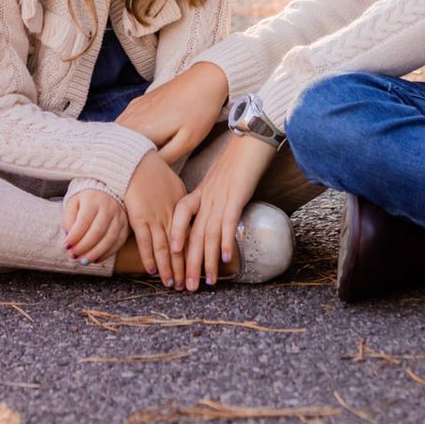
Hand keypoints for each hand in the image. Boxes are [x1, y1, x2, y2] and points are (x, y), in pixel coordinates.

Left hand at [61, 188, 125, 265]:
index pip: (84, 221)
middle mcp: (109, 207)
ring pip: (109, 239)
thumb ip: (68, 218)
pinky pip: (118, 242)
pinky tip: (96, 258)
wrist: (105, 193)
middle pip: (98, 231)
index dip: (75, 236)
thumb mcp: (73, 203)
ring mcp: (119, 216)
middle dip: (84, 247)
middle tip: (73, 255)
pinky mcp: (125, 225)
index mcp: (93, 199)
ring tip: (83, 260)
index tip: (66, 246)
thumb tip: (69, 236)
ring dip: (95, 253)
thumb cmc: (86, 200)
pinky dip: (107, 253)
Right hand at [117, 62, 229, 166]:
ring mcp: (134, 107)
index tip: (130, 180)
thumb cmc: (200, 112)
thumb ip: (164, 159)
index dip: (123, 169)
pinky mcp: (138, 102)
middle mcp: (133, 117)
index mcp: (143, 129)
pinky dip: (123, 134)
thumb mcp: (187, 141)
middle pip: (115, 144)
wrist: (205, 79)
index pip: (120, 155)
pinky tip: (134, 143)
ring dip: (119, 146)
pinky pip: (123, 122)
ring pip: (117, 133)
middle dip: (118, 159)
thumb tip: (148, 171)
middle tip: (128, 173)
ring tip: (129, 160)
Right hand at [122, 150, 186, 286]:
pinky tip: (153, 271)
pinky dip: (149, 257)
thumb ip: (182, 204)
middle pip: (180, 247)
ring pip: (164, 249)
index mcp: (182, 208)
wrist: (136, 162)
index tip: (199, 269)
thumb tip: (188, 215)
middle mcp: (170, 216)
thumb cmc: (155, 172)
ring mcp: (154, 218)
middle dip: (184, 268)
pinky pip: (145, 242)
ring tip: (173, 284)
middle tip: (189, 286)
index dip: (195, 254)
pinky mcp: (139, 218)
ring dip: (168, 268)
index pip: (191, 237)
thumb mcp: (175, 187)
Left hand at [168, 130, 274, 290]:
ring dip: (206, 261)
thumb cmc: (238, 158)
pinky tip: (223, 259)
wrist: (252, 136)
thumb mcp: (220, 179)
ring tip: (206, 282)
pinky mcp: (236, 196)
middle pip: (192, 234)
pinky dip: (224, 242)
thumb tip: (214, 218)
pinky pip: (227, 222)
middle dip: (188, 264)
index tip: (172, 261)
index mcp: (200, 192)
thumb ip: (213, 197)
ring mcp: (220, 196)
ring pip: (207, 234)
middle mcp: (207, 197)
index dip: (175, 239)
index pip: (180, 217)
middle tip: (186, 287)